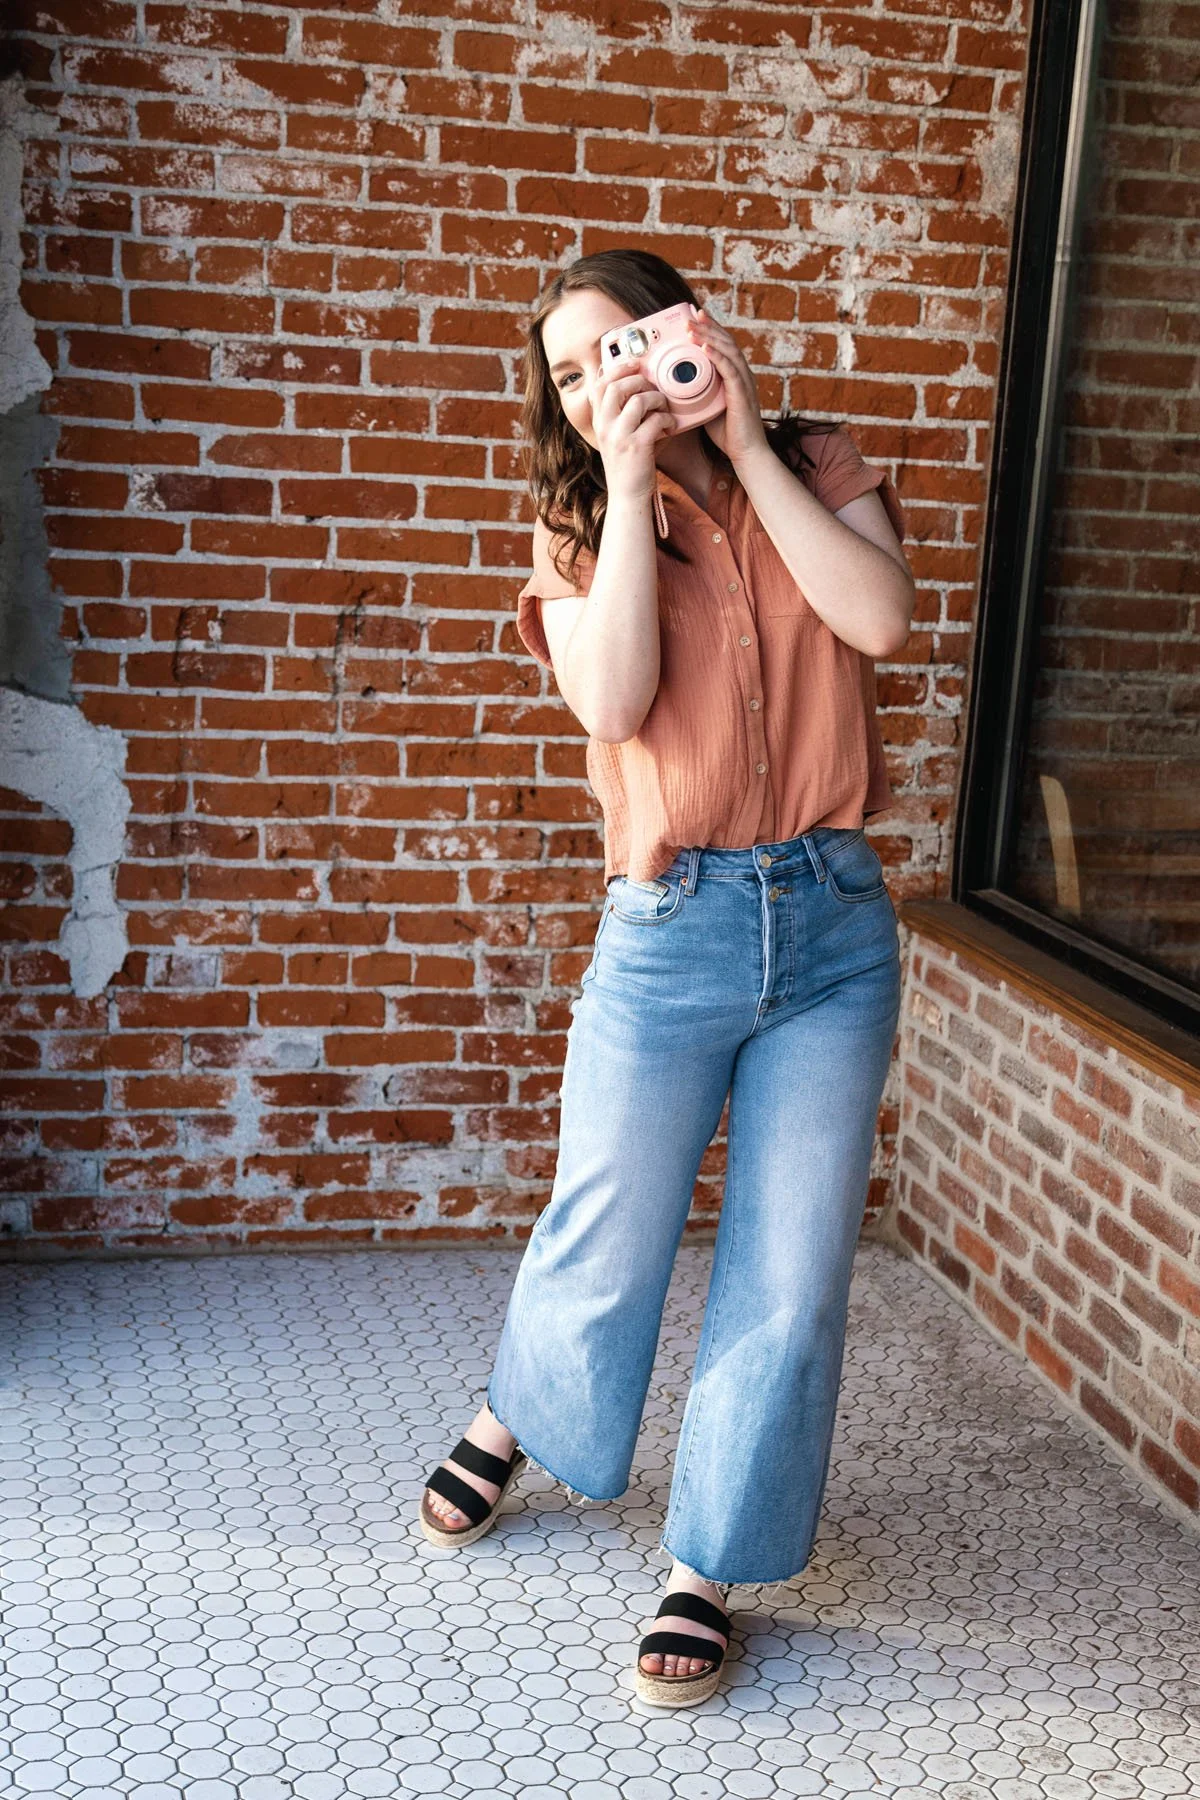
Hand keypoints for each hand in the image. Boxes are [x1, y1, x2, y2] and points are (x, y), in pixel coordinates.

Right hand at [592, 366, 676, 501]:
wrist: (627, 497)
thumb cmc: (627, 465)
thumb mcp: (615, 437)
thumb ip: (619, 415)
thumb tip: (637, 388)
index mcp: (598, 421)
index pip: (600, 384)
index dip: (618, 368)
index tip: (635, 364)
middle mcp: (604, 426)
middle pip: (617, 386)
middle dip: (640, 381)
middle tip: (653, 388)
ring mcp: (619, 436)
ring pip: (638, 400)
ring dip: (657, 399)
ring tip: (664, 407)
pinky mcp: (637, 446)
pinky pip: (655, 419)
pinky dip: (667, 419)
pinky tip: (670, 425)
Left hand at [687, 309, 768, 466]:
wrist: (746, 453)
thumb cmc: (727, 433)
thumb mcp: (708, 407)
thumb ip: (699, 393)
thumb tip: (676, 387)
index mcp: (734, 375)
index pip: (722, 345)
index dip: (710, 329)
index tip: (694, 317)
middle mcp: (742, 374)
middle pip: (726, 341)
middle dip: (708, 326)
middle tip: (691, 314)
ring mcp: (744, 382)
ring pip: (727, 351)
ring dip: (709, 337)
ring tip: (691, 327)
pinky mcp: (742, 394)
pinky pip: (730, 370)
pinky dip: (717, 357)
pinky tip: (705, 348)